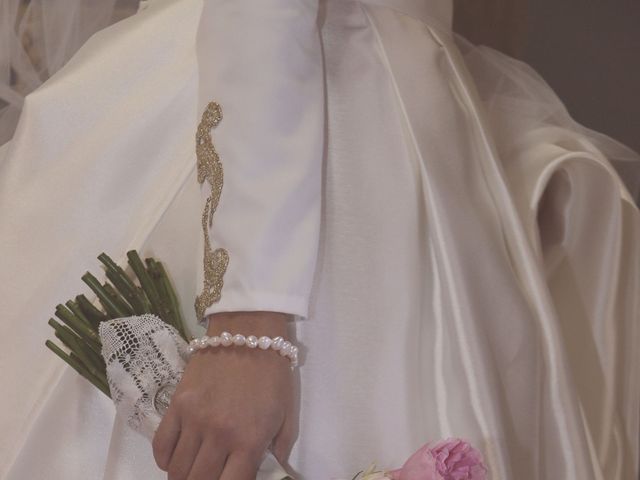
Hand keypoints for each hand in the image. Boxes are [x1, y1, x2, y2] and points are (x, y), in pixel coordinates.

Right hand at [152, 311, 296, 479]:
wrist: (248, 331)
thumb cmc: (273, 372)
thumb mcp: (287, 412)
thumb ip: (281, 446)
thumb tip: (273, 468)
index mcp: (249, 439)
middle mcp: (218, 435)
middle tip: (212, 476)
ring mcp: (193, 420)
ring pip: (177, 470)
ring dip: (184, 476)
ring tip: (194, 471)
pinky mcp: (175, 405)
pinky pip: (161, 445)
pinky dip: (166, 460)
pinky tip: (176, 459)